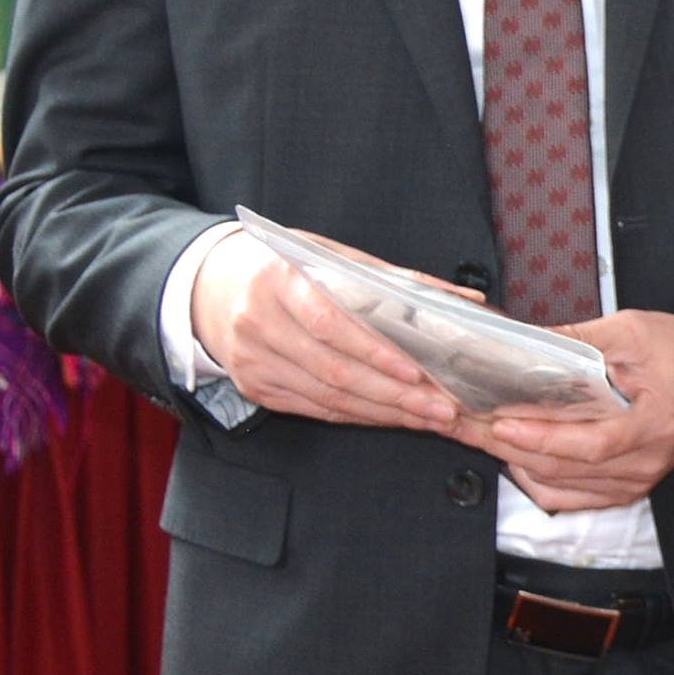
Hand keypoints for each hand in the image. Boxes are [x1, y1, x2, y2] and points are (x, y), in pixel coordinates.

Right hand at [187, 231, 462, 436]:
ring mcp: (252, 361)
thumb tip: (463, 300)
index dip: (375, 352)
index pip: (331, 324)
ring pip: (326, 396)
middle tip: (441, 408)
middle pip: (334, 370)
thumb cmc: (284, 267)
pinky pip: (313, 408)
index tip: (416, 372)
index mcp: (280, 281)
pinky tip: (390, 417)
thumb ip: (392, 280)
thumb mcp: (330, 257)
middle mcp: (259, 324)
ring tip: (427, 418)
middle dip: (394, 394)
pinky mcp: (254, 387)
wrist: (210, 285)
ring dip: (382, 412)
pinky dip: (357, 415)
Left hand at [470, 312, 673, 515]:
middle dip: (505, 444)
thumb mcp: (636, 332)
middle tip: (461, 420)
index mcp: (656, 424)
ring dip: (511, 460)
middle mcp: (645, 463)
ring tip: (474, 433)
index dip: (542, 437)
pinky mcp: (624, 489)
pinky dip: (532, 479)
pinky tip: (511, 455)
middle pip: (563, 467)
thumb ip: (581, 341)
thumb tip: (523, 343)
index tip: (500, 421)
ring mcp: (635, 481)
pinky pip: (566, 496)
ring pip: (557, 484)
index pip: (592, 444)